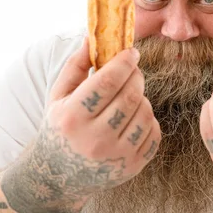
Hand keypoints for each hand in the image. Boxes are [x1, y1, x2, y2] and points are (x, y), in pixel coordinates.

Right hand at [23, 37, 160, 210]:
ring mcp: (115, 157)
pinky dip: (148, 119)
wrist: (59, 176)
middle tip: (132, 70)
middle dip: (136, 76)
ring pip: (145, 112)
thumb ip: (75, 65)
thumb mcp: (58, 96)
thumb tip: (91, 35)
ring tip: (129, 96)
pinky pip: (154, 133)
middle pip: (130, 95)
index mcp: (73, 118)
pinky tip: (135, 117)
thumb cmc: (60, 128)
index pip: (108, 81)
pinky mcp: (132, 168)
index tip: (132, 52)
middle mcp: (94, 140)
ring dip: (142, 97)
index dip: (125, 62)